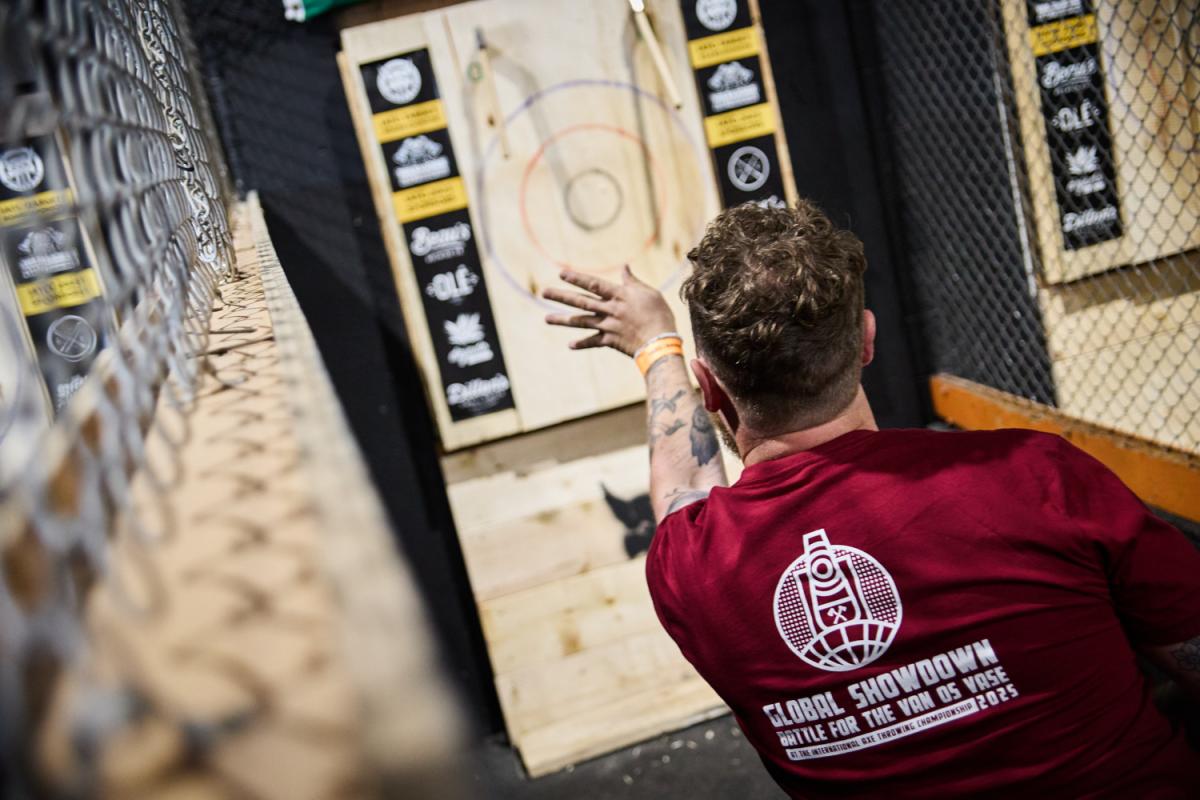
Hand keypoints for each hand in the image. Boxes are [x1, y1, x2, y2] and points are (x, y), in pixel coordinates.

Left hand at [543, 266, 676, 356]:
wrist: (661, 341)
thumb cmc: (659, 314)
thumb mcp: (648, 293)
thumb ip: (632, 281)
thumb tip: (625, 267)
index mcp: (619, 295)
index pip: (594, 284)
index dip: (577, 278)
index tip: (561, 273)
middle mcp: (610, 309)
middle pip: (581, 301)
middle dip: (561, 296)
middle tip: (544, 292)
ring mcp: (608, 325)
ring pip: (581, 321)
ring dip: (563, 320)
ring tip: (546, 319)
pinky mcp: (611, 340)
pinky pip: (593, 342)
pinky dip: (582, 344)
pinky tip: (569, 345)